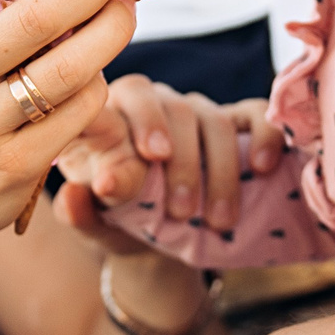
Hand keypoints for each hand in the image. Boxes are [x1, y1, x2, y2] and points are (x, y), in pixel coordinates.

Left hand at [59, 77, 282, 225]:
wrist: (158, 236)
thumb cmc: (118, 220)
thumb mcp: (96, 226)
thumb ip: (79, 215)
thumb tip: (71, 196)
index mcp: (111, 116)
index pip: (127, 99)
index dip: (143, 121)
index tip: (153, 156)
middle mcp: (154, 103)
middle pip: (174, 109)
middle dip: (182, 162)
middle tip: (180, 211)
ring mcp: (197, 109)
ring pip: (214, 120)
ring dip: (220, 171)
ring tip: (216, 220)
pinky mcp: (237, 121)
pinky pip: (256, 114)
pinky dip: (263, 137)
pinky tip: (263, 169)